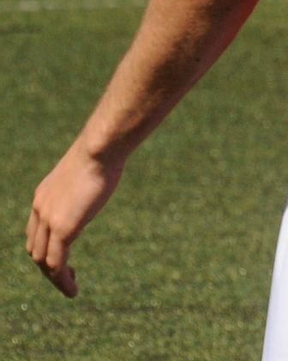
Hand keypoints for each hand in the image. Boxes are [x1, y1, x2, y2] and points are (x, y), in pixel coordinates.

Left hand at [26, 143, 124, 296]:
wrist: (99, 149)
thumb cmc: (103, 152)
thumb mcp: (89, 169)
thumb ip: (87, 180)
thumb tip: (102, 170)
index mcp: (43, 197)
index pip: (35, 231)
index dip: (46, 247)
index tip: (63, 256)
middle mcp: (39, 210)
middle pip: (35, 248)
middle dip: (48, 266)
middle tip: (68, 275)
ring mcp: (49, 220)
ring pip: (42, 260)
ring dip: (55, 278)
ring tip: (70, 288)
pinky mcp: (63, 229)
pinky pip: (56, 264)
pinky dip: (62, 280)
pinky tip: (72, 289)